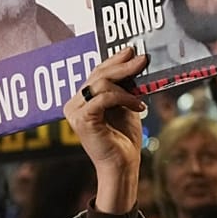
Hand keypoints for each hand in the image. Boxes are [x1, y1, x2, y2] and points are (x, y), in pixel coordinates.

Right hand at [65, 47, 149, 213]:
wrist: (122, 165)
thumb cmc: (124, 139)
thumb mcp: (127, 106)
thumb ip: (125, 87)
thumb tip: (133, 61)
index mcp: (82, 99)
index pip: (96, 72)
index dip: (113, 60)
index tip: (130, 51)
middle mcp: (74, 103)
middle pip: (98, 74)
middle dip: (122, 65)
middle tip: (142, 59)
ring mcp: (75, 111)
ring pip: (100, 83)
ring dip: (126, 87)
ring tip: (141, 97)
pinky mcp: (81, 119)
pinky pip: (104, 98)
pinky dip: (123, 98)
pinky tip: (138, 106)